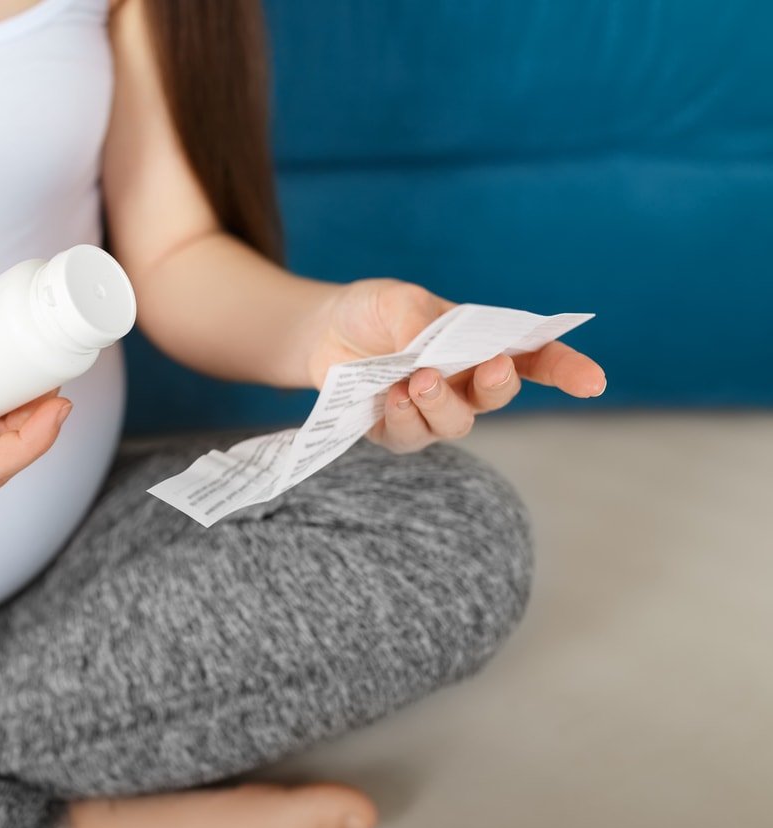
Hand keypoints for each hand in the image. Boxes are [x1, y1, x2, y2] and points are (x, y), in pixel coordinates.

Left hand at [305, 279, 606, 453]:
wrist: (322, 329)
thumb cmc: (375, 310)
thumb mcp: (397, 300)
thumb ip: (420, 323)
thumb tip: (431, 352)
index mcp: (482, 343)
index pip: (536, 359)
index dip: (568, 371)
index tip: (593, 382)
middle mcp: (465, 383)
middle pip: (498, 396)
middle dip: (499, 385)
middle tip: (491, 367)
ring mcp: (433, 411)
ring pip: (456, 423)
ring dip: (442, 403)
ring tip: (420, 381)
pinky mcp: (396, 430)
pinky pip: (411, 437)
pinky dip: (405, 419)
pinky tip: (392, 397)